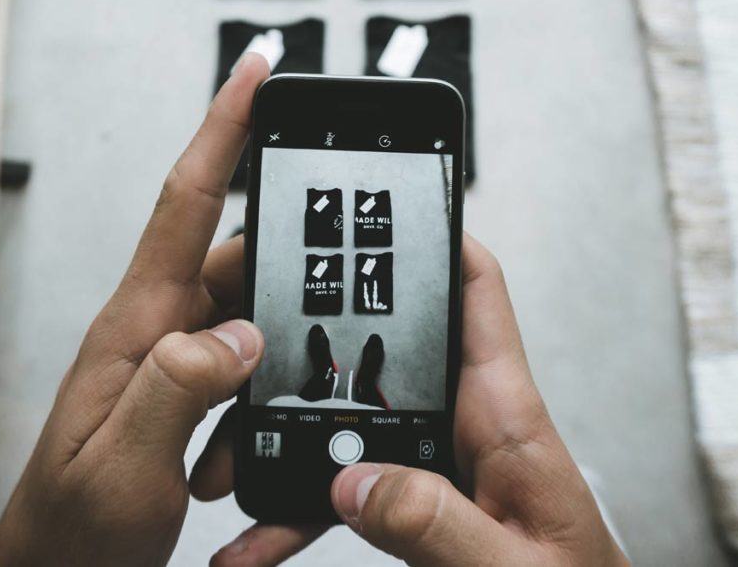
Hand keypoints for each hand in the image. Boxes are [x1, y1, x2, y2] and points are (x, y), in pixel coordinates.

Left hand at [0, 53, 271, 565]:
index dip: (222, 130)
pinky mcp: (185, 389)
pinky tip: (244, 453)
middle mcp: (156, 329)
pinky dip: (259, 399)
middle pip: (238, 260)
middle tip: (313, 324)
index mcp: (136, 328)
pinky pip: (242, 366)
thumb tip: (240, 330)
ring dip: (270, 369)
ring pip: (249, 320)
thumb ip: (180, 388)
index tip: (254, 71)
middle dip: (283, 286)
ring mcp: (171, 358)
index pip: (185, 205)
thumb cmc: (75, 529)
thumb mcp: (126, 467)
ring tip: (236, 447)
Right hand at [206, 235, 628, 566]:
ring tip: (232, 462)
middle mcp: (467, 423)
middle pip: (385, 348)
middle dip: (314, 341)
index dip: (436, 237)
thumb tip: (357, 483)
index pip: (476, 293)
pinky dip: (301, 506)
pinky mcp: (418, 497)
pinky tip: (261, 533)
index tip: (377, 205)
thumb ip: (440, 524)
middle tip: (250, 338)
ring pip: (348, 420)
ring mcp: (438, 458)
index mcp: (505, 415)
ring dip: (288, 438)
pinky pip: (347, 485)